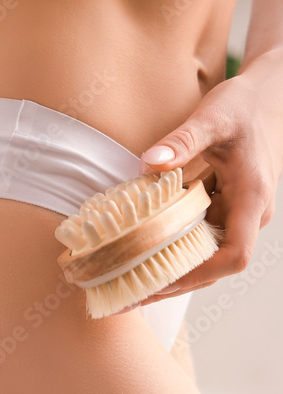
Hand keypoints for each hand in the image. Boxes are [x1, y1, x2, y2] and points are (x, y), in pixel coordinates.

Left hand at [137, 51, 282, 307]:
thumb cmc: (242, 105)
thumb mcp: (213, 117)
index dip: (199, 275)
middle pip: (215, 267)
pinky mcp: (224, 208)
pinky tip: (137, 258)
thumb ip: (183, 141)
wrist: (267, 95)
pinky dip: (171, 252)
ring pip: (205, 257)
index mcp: (252, 199)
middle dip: (174, 285)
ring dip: (170, 274)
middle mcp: (248, 214)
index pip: (235, 255)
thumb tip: (148, 163)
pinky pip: (198, 239)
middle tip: (127, 298)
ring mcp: (237, 213)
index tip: (160, 283)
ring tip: (126, 288)